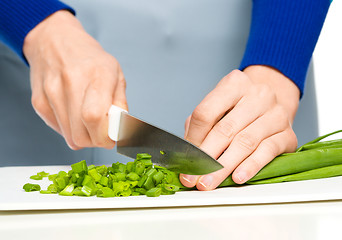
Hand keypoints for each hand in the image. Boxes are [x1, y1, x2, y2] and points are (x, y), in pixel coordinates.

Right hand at [23, 10, 126, 149]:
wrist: (54, 40)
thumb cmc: (90, 59)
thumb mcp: (116, 74)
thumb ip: (120, 104)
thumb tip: (120, 132)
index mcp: (97, 74)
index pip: (94, 117)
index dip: (105, 135)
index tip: (112, 136)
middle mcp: (71, 82)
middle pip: (82, 135)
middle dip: (97, 141)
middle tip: (103, 131)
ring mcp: (51, 93)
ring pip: (70, 138)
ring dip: (85, 137)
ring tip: (90, 120)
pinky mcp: (39, 102)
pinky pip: (59, 131)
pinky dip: (71, 129)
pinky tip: (75, 113)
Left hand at [180, 66, 299, 189]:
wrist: (275, 103)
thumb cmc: (240, 108)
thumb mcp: (218, 107)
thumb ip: (199, 125)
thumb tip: (186, 153)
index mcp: (234, 84)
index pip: (206, 112)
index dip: (193, 138)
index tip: (186, 158)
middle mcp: (258, 95)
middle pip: (225, 129)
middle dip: (206, 158)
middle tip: (194, 178)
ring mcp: (276, 114)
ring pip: (245, 142)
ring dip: (224, 166)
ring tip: (210, 182)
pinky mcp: (288, 134)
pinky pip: (267, 151)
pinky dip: (250, 166)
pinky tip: (238, 176)